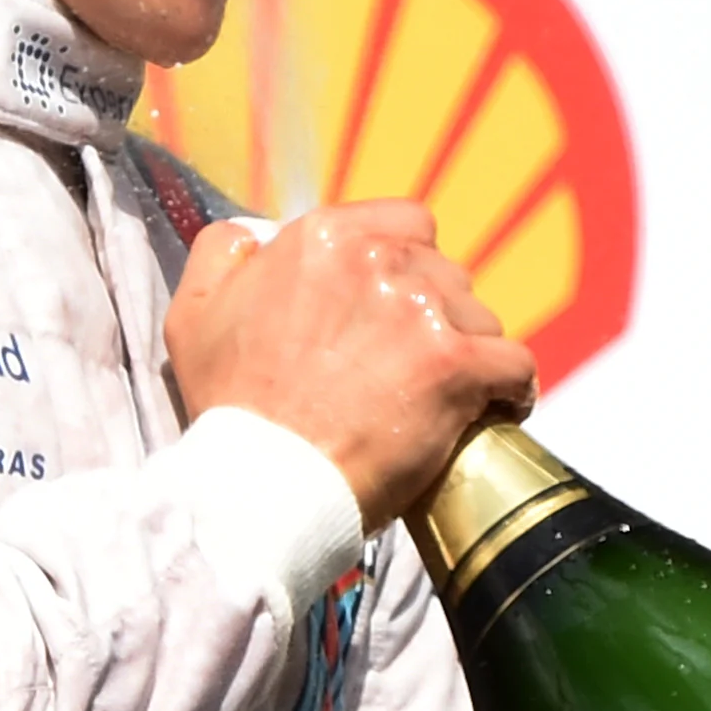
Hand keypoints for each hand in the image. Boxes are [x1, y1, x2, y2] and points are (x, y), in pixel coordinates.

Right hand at [164, 201, 533, 530]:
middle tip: (407, 366)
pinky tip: (493, 411)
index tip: (394, 310)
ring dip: (467, 353)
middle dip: (434, 315)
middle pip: (444, 274)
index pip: (406, 224)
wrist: (260, 486)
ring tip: (440, 399)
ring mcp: (423, 311)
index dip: (407, 267)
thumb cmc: (230, 409)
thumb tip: (253, 236)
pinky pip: (515, 366)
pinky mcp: (458, 365)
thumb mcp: (195, 313)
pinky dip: (510, 391)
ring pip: (481, 319)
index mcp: (323, 239)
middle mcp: (378, 261)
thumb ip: (223, 253)